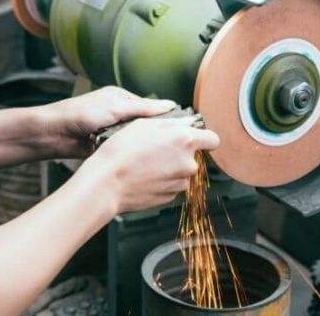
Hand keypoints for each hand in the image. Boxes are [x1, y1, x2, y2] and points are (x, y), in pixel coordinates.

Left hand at [36, 86, 176, 158]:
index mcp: (122, 99)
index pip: (151, 109)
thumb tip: (170, 105)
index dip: (166, 119)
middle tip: (176, 147)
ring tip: (162, 157)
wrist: (52, 133)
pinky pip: (124, 151)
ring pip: (135, 141)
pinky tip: (143, 163)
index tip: (183, 129)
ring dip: (142, 147)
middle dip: (156, 136)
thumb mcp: (115, 107)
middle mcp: (119, 114)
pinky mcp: (106, 147)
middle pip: (145, 126)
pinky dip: (130, 155)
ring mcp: (112, 132)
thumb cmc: (80, 113)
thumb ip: (142, 108)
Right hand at [82, 115, 219, 213]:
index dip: (204, 138)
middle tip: (155, 149)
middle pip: (193, 156)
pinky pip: (171, 185)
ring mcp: (180, 183)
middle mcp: (188, 163)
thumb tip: (189, 122)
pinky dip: (162, 181)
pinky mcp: (170, 197)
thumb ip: (173, 122)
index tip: (194, 138)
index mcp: (184, 140)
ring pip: (181, 172)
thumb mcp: (144, 124)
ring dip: (170, 168)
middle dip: (179, 153)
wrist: (107, 183)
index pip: (213, 139)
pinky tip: (144, 176)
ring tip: (146, 163)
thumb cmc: (121, 150)